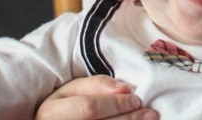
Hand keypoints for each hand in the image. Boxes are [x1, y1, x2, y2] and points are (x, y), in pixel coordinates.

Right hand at [35, 75, 157, 119]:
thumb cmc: (64, 106)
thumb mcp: (71, 90)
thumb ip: (96, 85)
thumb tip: (125, 88)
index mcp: (52, 112)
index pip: (89, 108)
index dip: (114, 103)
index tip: (135, 98)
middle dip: (128, 118)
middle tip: (149, 112)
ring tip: (149, 119)